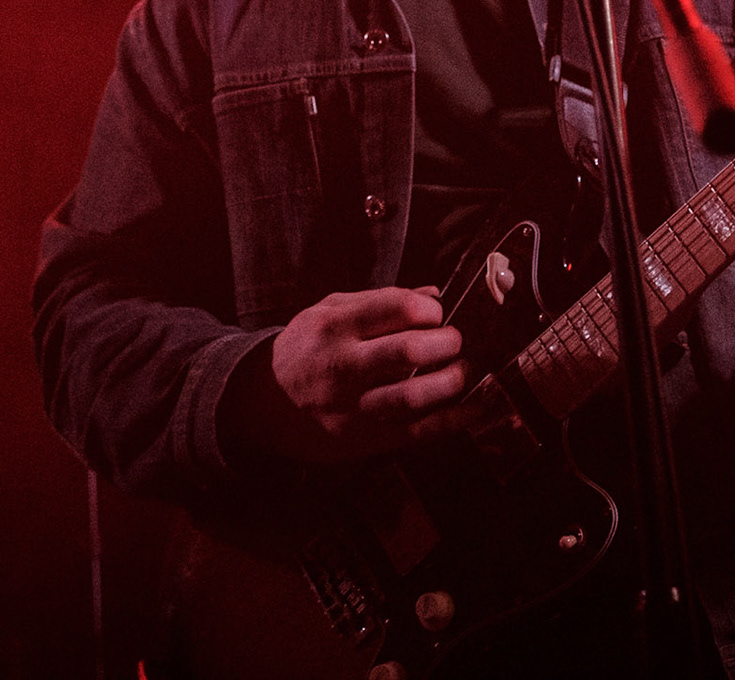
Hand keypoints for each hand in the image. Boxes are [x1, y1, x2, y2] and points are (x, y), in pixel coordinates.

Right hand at [227, 286, 467, 464]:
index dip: (429, 310)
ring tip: (462, 370)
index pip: (396, 308)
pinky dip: (451, 421)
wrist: (261, 401)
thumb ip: (380, 302)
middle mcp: (342, 366)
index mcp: (335, 326)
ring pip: (413, 396)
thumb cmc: (305, 348)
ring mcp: (352, 406)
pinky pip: (415, 432)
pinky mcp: (363, 439)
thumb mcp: (329, 310)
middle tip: (456, 341)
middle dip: (446, 343)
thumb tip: (434, 295)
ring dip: (451, 381)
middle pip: (408, 352)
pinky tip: (473, 409)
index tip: (437, 315)